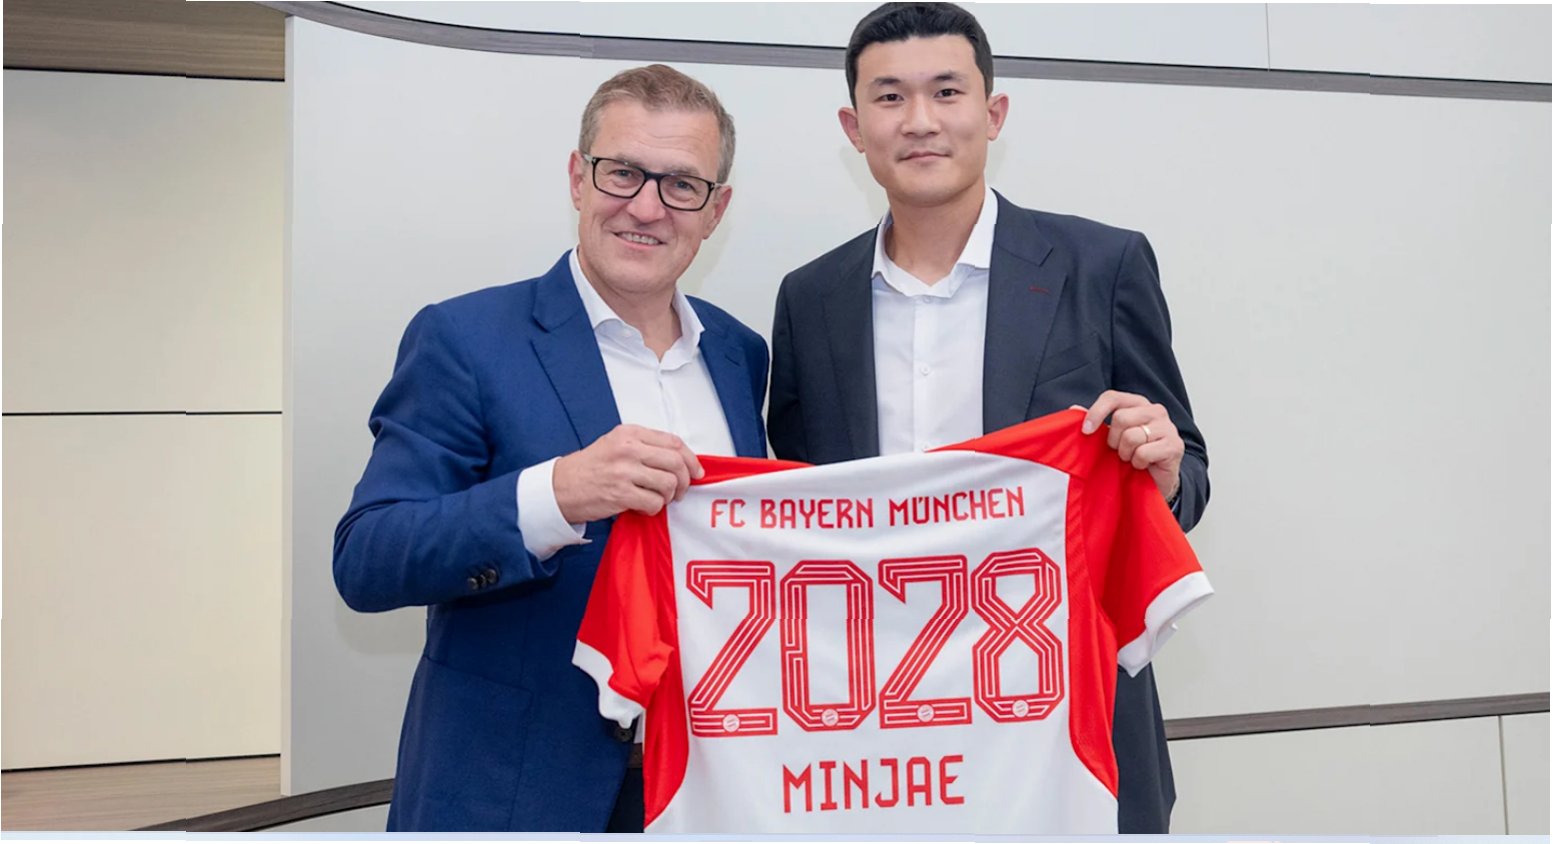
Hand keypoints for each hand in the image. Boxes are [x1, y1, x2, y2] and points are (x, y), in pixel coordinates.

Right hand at [552, 424, 703, 522]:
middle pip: (676, 463)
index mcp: (629, 433)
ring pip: (668, 484)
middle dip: (685, 481)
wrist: (561, 487)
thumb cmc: (589, 467)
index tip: (696, 471)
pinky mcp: (620, 494)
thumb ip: (645, 446)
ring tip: (659, 499)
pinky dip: (654, 509)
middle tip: (680, 490)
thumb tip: (680, 459)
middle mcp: (628, 449)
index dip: (691, 459)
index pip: (673, 442)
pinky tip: (645, 507)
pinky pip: (654, 503)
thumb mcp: (616, 443)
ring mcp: (624, 471)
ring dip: (669, 497)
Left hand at [1074, 390, 1182, 501]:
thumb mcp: (1111, 437)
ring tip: (1132, 458)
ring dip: (1126, 453)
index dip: (1096, 412)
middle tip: (1119, 450)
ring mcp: (1168, 427)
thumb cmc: (1132, 454)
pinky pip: (1144, 452)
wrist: (1156, 479)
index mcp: (1138, 403)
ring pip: (1132, 436)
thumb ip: (1095, 422)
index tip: (1085, 431)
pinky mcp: (1174, 446)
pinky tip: (1143, 465)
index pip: (1113, 397)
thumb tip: (1074, 409)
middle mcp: (1155, 410)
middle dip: (1113, 440)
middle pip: (1121, 418)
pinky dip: (1138, 463)